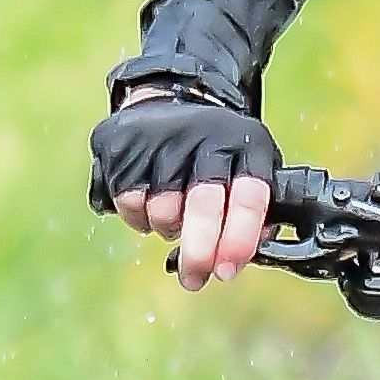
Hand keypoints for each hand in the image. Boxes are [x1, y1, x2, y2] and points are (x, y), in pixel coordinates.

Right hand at [91, 87, 277, 289]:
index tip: (228, 271)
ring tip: (173, 214)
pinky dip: (139, 217)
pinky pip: (130, 205)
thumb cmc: (217, 154)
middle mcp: (207, 137)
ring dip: (167, 229)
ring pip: (162, 211)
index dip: (240, 239)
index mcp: (246, 144)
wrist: (168, 99)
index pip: (250, 196)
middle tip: (195, 279)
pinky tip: (149, 200)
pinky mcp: (124, 144)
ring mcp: (163, 139)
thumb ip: (256, 216)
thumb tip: (241, 258)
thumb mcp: (250, 170)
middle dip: (200, 252)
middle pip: (204, 204)